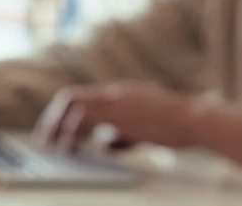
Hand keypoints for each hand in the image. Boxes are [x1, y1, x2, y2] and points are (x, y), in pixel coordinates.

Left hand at [33, 81, 196, 151]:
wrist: (196, 120)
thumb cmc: (176, 126)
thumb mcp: (144, 128)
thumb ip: (121, 133)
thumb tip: (104, 143)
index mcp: (118, 93)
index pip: (81, 97)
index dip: (63, 113)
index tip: (53, 130)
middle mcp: (113, 92)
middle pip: (70, 97)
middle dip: (53, 118)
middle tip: (45, 139)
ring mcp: (115, 100)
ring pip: (72, 105)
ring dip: (57, 126)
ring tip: (52, 146)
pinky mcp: (119, 112)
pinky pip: (84, 118)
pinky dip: (71, 133)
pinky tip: (69, 148)